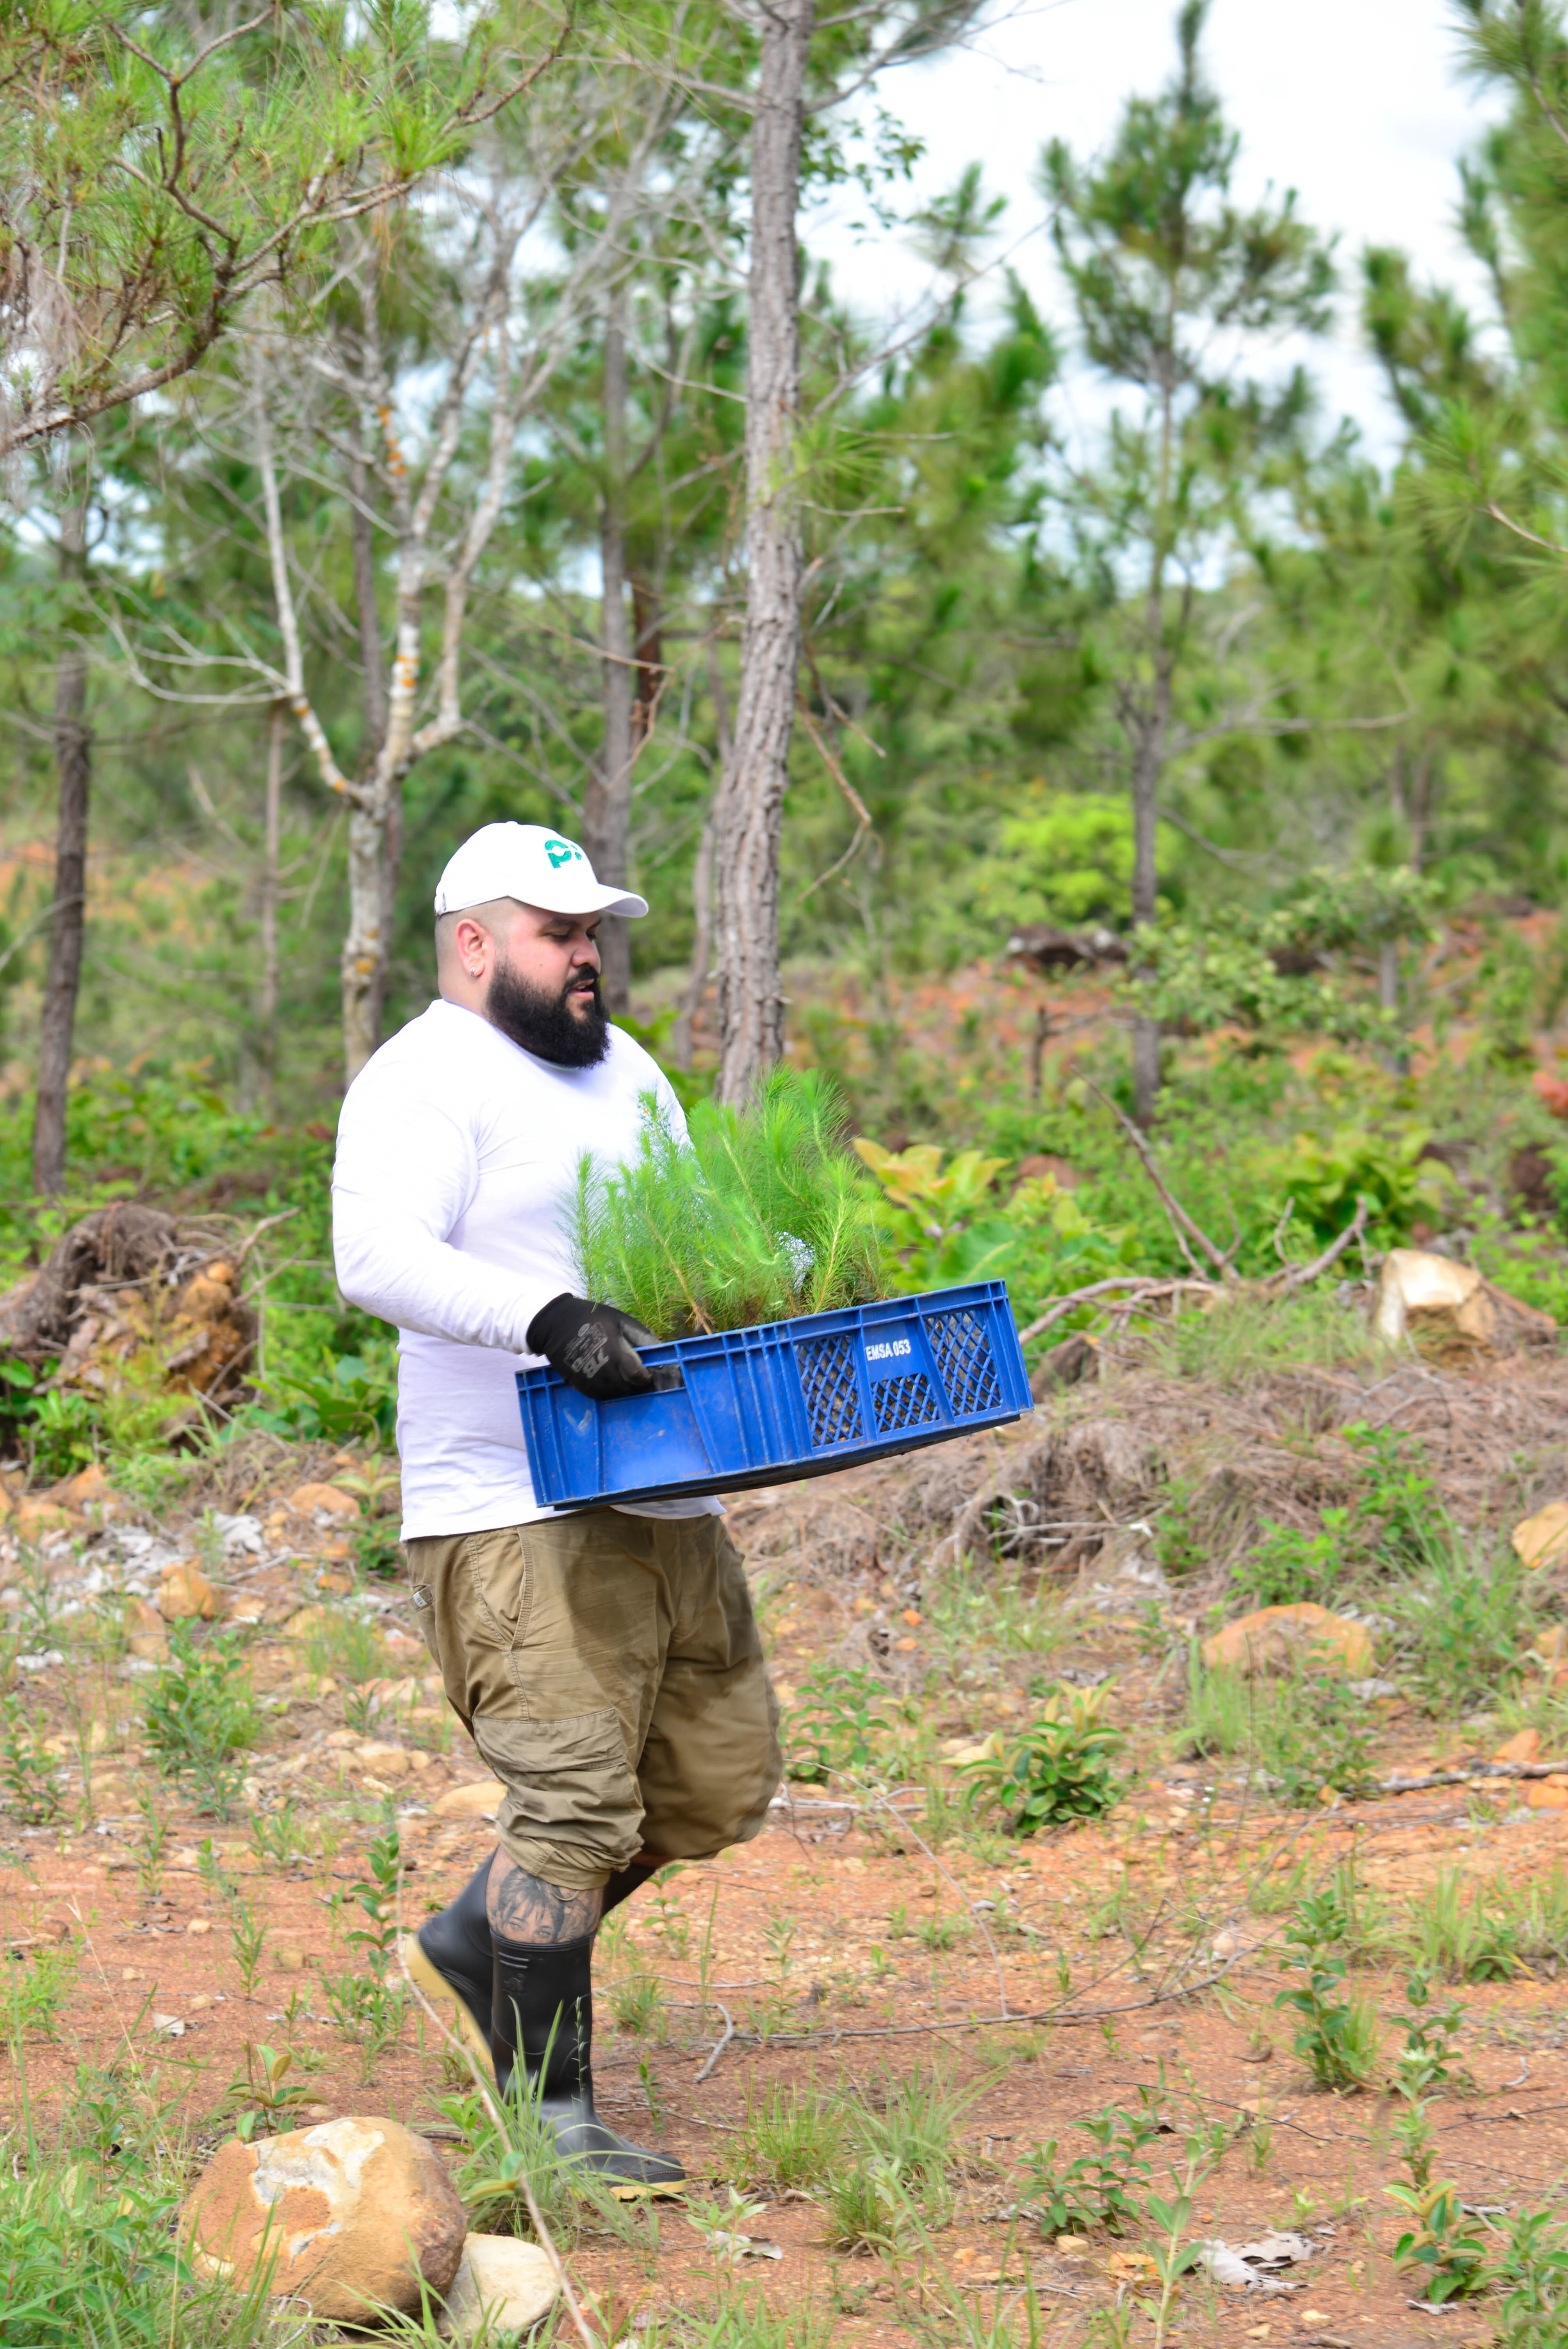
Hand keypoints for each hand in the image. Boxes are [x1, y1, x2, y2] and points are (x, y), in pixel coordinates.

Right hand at [526, 1293, 660, 1401]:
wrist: (555, 1323)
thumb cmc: (593, 1318)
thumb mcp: (620, 1321)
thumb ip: (642, 1337)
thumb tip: (661, 1351)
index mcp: (613, 1350)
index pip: (636, 1375)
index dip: (646, 1378)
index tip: (649, 1374)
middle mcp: (601, 1368)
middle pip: (627, 1388)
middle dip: (636, 1384)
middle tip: (638, 1376)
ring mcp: (588, 1378)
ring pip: (613, 1394)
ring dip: (623, 1389)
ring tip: (624, 1377)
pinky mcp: (578, 1384)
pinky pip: (599, 1396)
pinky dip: (608, 1391)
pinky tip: (610, 1380)